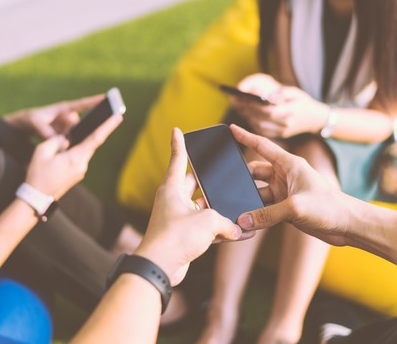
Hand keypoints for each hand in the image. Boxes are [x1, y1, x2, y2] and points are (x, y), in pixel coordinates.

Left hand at [5, 95, 105, 138]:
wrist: (24, 127)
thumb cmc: (30, 120)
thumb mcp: (36, 123)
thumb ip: (47, 131)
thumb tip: (64, 143)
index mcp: (63, 109)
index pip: (81, 105)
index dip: (94, 101)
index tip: (105, 98)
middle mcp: (68, 117)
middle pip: (83, 123)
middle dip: (87, 128)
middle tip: (89, 136)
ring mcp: (68, 127)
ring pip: (77, 134)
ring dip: (76, 139)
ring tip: (74, 146)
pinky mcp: (66, 136)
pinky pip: (72, 140)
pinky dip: (70, 145)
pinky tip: (66, 151)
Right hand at [24, 114, 121, 198]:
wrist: (38, 198)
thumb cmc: (38, 174)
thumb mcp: (42, 151)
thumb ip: (55, 140)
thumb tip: (65, 138)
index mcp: (75, 158)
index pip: (96, 139)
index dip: (108, 126)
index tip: (118, 117)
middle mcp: (82, 165)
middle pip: (92, 143)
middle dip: (99, 130)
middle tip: (107, 115)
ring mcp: (81, 171)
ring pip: (85, 150)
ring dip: (85, 140)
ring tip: (87, 126)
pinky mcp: (77, 174)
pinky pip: (80, 157)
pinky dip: (78, 149)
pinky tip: (73, 143)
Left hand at [135, 128, 249, 285]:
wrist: (160, 266)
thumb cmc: (176, 237)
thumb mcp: (208, 221)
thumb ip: (226, 221)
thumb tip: (236, 229)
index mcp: (172, 188)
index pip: (177, 159)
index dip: (179, 143)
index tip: (177, 130)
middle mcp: (172, 200)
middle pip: (194, 184)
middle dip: (209, 182)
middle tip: (222, 176)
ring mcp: (177, 218)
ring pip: (201, 208)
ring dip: (217, 210)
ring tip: (236, 208)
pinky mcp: (182, 236)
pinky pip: (203, 228)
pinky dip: (218, 230)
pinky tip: (237, 234)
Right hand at [230, 125, 351, 246]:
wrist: (347, 225)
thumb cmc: (329, 208)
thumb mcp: (295, 208)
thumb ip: (266, 214)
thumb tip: (243, 220)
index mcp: (289, 164)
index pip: (262, 146)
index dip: (245, 137)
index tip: (231, 129)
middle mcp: (285, 175)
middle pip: (255, 172)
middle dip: (241, 178)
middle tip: (224, 185)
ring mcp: (284, 191)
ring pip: (257, 191)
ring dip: (248, 200)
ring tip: (234, 207)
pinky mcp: (285, 207)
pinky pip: (264, 208)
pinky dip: (256, 214)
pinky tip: (247, 221)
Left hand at [233, 82, 329, 138]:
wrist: (316, 119)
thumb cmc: (304, 102)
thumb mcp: (295, 92)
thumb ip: (280, 93)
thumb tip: (264, 94)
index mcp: (291, 112)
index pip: (269, 111)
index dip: (255, 107)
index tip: (244, 99)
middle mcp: (287, 124)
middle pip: (262, 120)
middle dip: (248, 111)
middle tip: (237, 103)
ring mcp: (283, 132)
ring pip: (260, 128)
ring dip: (248, 118)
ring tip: (240, 108)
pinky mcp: (280, 136)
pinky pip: (263, 132)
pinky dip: (253, 124)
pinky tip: (248, 116)